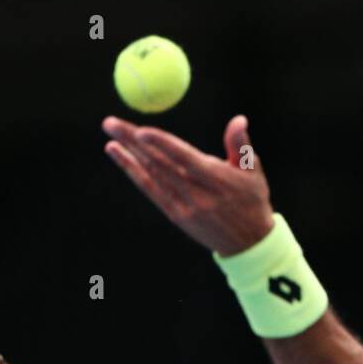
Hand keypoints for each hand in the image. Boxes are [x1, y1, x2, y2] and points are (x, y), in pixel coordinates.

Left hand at [102, 114, 275, 255]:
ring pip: (152, 177)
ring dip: (128, 155)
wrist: (248, 244)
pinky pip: (151, 190)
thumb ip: (240, 145)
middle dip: (134, 142)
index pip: (185, 160)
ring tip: (110, 135)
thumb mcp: (252, 172)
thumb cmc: (252, 201)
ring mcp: (185, 207)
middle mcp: (198, 195)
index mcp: (217, 181)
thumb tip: (238, 120)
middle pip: (160, 165)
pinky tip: (120, 156)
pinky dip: (134, 172)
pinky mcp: (176, 215)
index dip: (162, 146)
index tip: (142, 131)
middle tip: (111, 123)